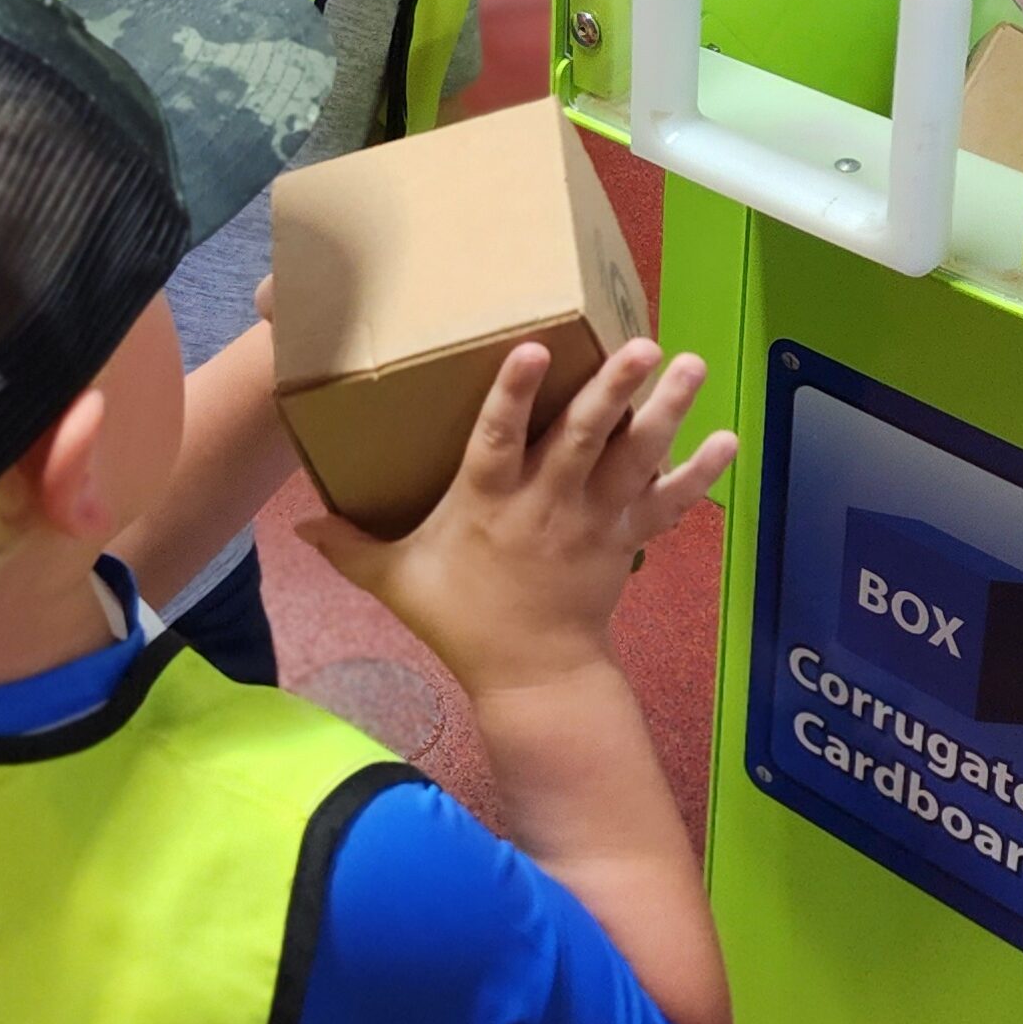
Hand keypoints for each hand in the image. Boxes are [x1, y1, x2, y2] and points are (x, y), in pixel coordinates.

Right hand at [301, 336, 733, 702]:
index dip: (512, 395)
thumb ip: (349, 546)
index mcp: (488, 503)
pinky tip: (729, 439)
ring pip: (633, 459)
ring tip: (689, 364)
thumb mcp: (397, 583)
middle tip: (642, 346)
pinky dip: (700, 475)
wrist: (532, 677)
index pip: (498, 438)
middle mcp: (546, 504)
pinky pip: (669, 504)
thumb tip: (293, 521)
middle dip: (613, 391)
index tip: (531, 348)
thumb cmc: (463, 620)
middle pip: (583, 439)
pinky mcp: (627, 540)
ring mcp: (594, 521)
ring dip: (665, 412)